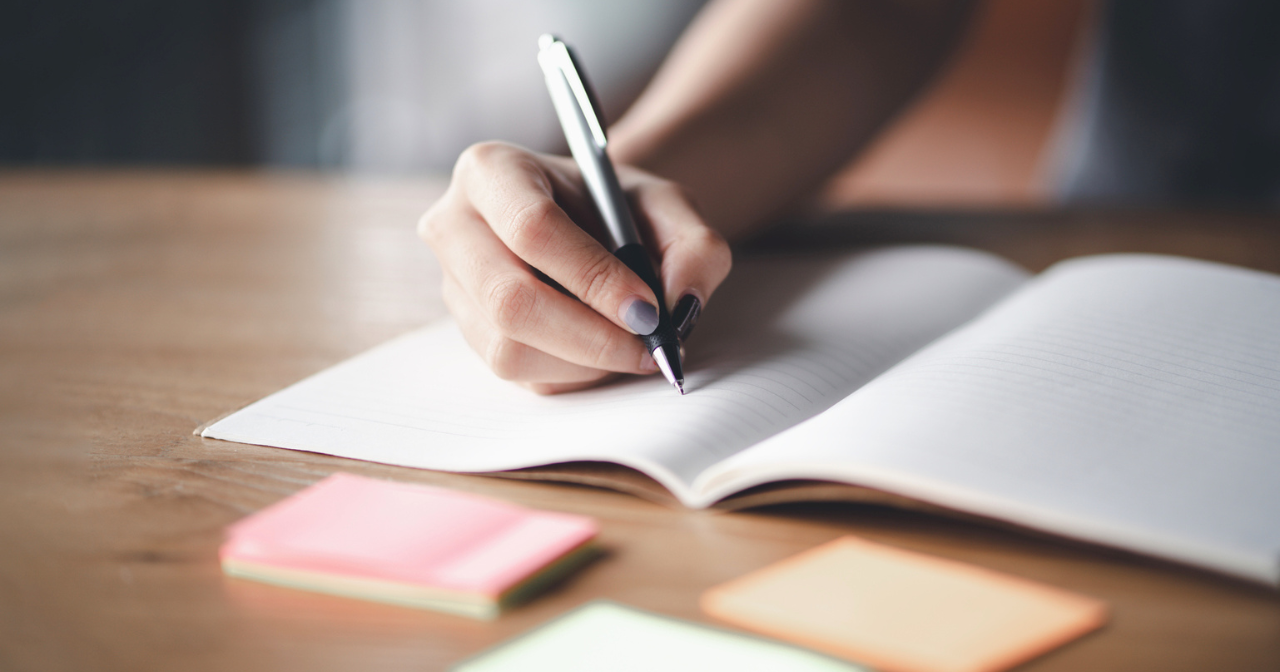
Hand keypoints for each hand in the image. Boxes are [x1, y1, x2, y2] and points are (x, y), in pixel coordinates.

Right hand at [418, 142, 731, 393]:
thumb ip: (694, 246)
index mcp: (491, 170)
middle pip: (509, 299)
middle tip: (648, 346)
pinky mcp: (469, 333)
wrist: (591, 226)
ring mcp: (454, 286)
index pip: (532, 228)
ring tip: (633, 346)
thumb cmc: (620, 209)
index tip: (648, 309)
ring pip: (508, 348)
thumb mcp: (668, 206)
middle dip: (589, 335)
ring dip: (584, 362)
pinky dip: (573, 374)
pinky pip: (517, 374)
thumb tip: (680, 305)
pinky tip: (604, 351)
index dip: (592, 276)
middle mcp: (454, 226)